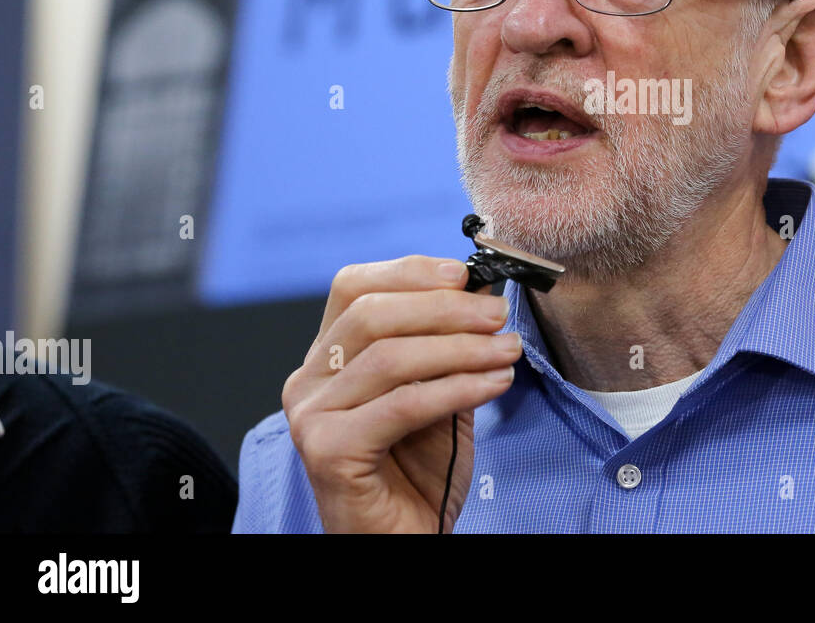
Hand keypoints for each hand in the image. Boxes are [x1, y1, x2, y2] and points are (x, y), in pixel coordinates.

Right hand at [282, 255, 519, 531]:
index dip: (409, 272)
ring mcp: (311, 415)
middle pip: (372, 314)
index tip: (464, 273)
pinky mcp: (328, 450)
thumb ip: (445, 348)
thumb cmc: (419, 472)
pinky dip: (457, 388)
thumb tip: (483, 296)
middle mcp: (308, 381)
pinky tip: (495, 385)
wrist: (403, 541)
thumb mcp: (437, 393)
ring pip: (390, 357)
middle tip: (497, 316)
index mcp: (327, 358)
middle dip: (446, 308)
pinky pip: (403, 404)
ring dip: (461, 348)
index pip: (354, 287)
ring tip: (506, 351)